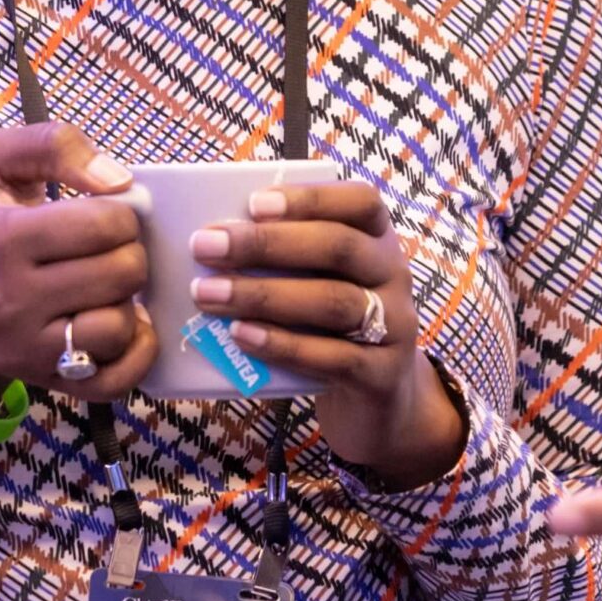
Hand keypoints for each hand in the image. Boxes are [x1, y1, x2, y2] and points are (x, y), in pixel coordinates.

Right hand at [0, 122, 155, 408]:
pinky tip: (120, 326)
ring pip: (122, 324)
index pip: (108, 222)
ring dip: (126, 302)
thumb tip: (116, 179)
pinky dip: (134, 352)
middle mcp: (8, 299)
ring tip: (102, 289)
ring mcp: (26, 349)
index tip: (101, 218)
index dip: (121, 215)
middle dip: (127, 255)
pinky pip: (120, 378)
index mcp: (0, 239)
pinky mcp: (47, 384)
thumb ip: (53, 144)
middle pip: (125, 271)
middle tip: (104, 254)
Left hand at [189, 180, 465, 486]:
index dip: (310, 199)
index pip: (361, 203)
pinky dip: (284, 344)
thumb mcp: (321, 283)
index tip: (253, 203)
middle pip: (339, 247)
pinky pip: (335, 357)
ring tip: (208, 294)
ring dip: (265, 295)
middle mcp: (393, 276)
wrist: (379, 401)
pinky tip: (241, 336)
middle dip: (268, 244)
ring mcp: (395, 327)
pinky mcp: (383, 375)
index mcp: (379, 241)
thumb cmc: (332, 329)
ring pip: (334, 302)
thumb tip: (215, 236)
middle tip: (206, 246)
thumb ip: (287, 260)